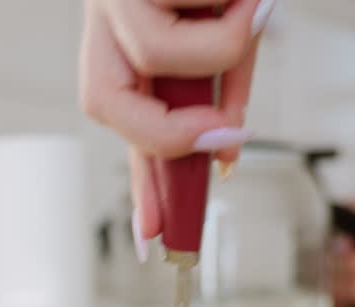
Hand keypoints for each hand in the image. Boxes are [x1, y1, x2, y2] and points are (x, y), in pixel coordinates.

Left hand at [79, 0, 272, 244]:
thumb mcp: (228, 34)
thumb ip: (221, 92)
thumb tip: (224, 153)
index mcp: (121, 37)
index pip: (116, 120)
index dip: (138, 181)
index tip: (151, 236)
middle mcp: (106, 18)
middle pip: (103, 101)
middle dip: (171, 132)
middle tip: (228, 132)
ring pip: (157, 55)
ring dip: (226, 47)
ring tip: (252, 10)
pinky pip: (195, 10)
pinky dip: (240, 7)